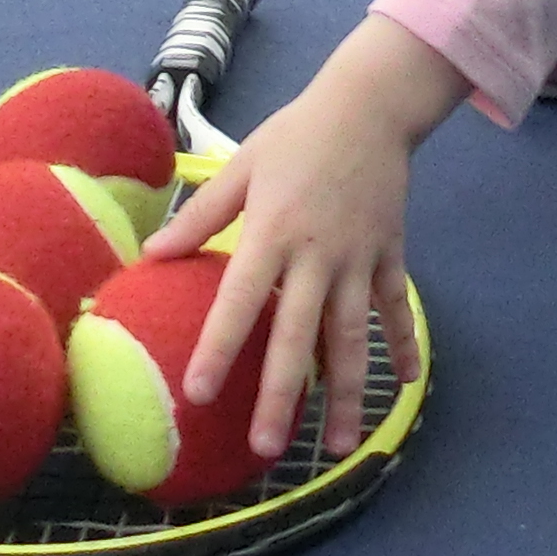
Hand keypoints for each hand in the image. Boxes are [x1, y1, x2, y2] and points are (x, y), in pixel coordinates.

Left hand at [150, 16, 462, 459]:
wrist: (370, 106)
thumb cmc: (296, 135)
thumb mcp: (242, 166)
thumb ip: (200, 216)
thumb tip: (151, 257)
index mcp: (273, 232)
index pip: (240, 299)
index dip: (219, 347)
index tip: (198, 393)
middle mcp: (317, 254)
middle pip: (298, 335)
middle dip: (282, 395)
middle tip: (265, 449)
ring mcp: (359, 259)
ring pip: (352, 338)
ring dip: (347, 393)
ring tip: (340, 447)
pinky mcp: (390, 255)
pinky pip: (395, 308)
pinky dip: (404, 344)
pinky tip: (405, 385)